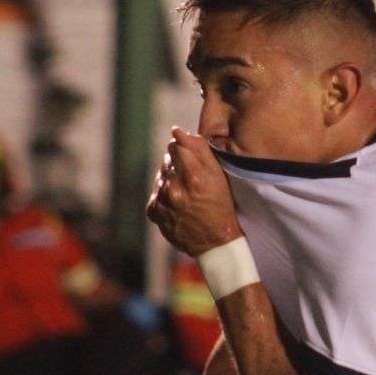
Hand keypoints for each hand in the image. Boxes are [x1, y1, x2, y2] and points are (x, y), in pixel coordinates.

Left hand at [147, 127, 242, 256]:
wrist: (215, 243)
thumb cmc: (221, 206)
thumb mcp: (219, 176)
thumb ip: (199, 149)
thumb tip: (177, 131)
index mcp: (193, 177)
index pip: (176, 146)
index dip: (183, 149)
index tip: (190, 157)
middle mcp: (175, 189)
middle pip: (167, 161)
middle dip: (178, 165)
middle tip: (192, 180)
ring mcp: (162, 202)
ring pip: (161, 177)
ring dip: (171, 180)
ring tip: (187, 194)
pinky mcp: (154, 212)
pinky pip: (155, 193)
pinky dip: (164, 195)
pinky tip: (177, 203)